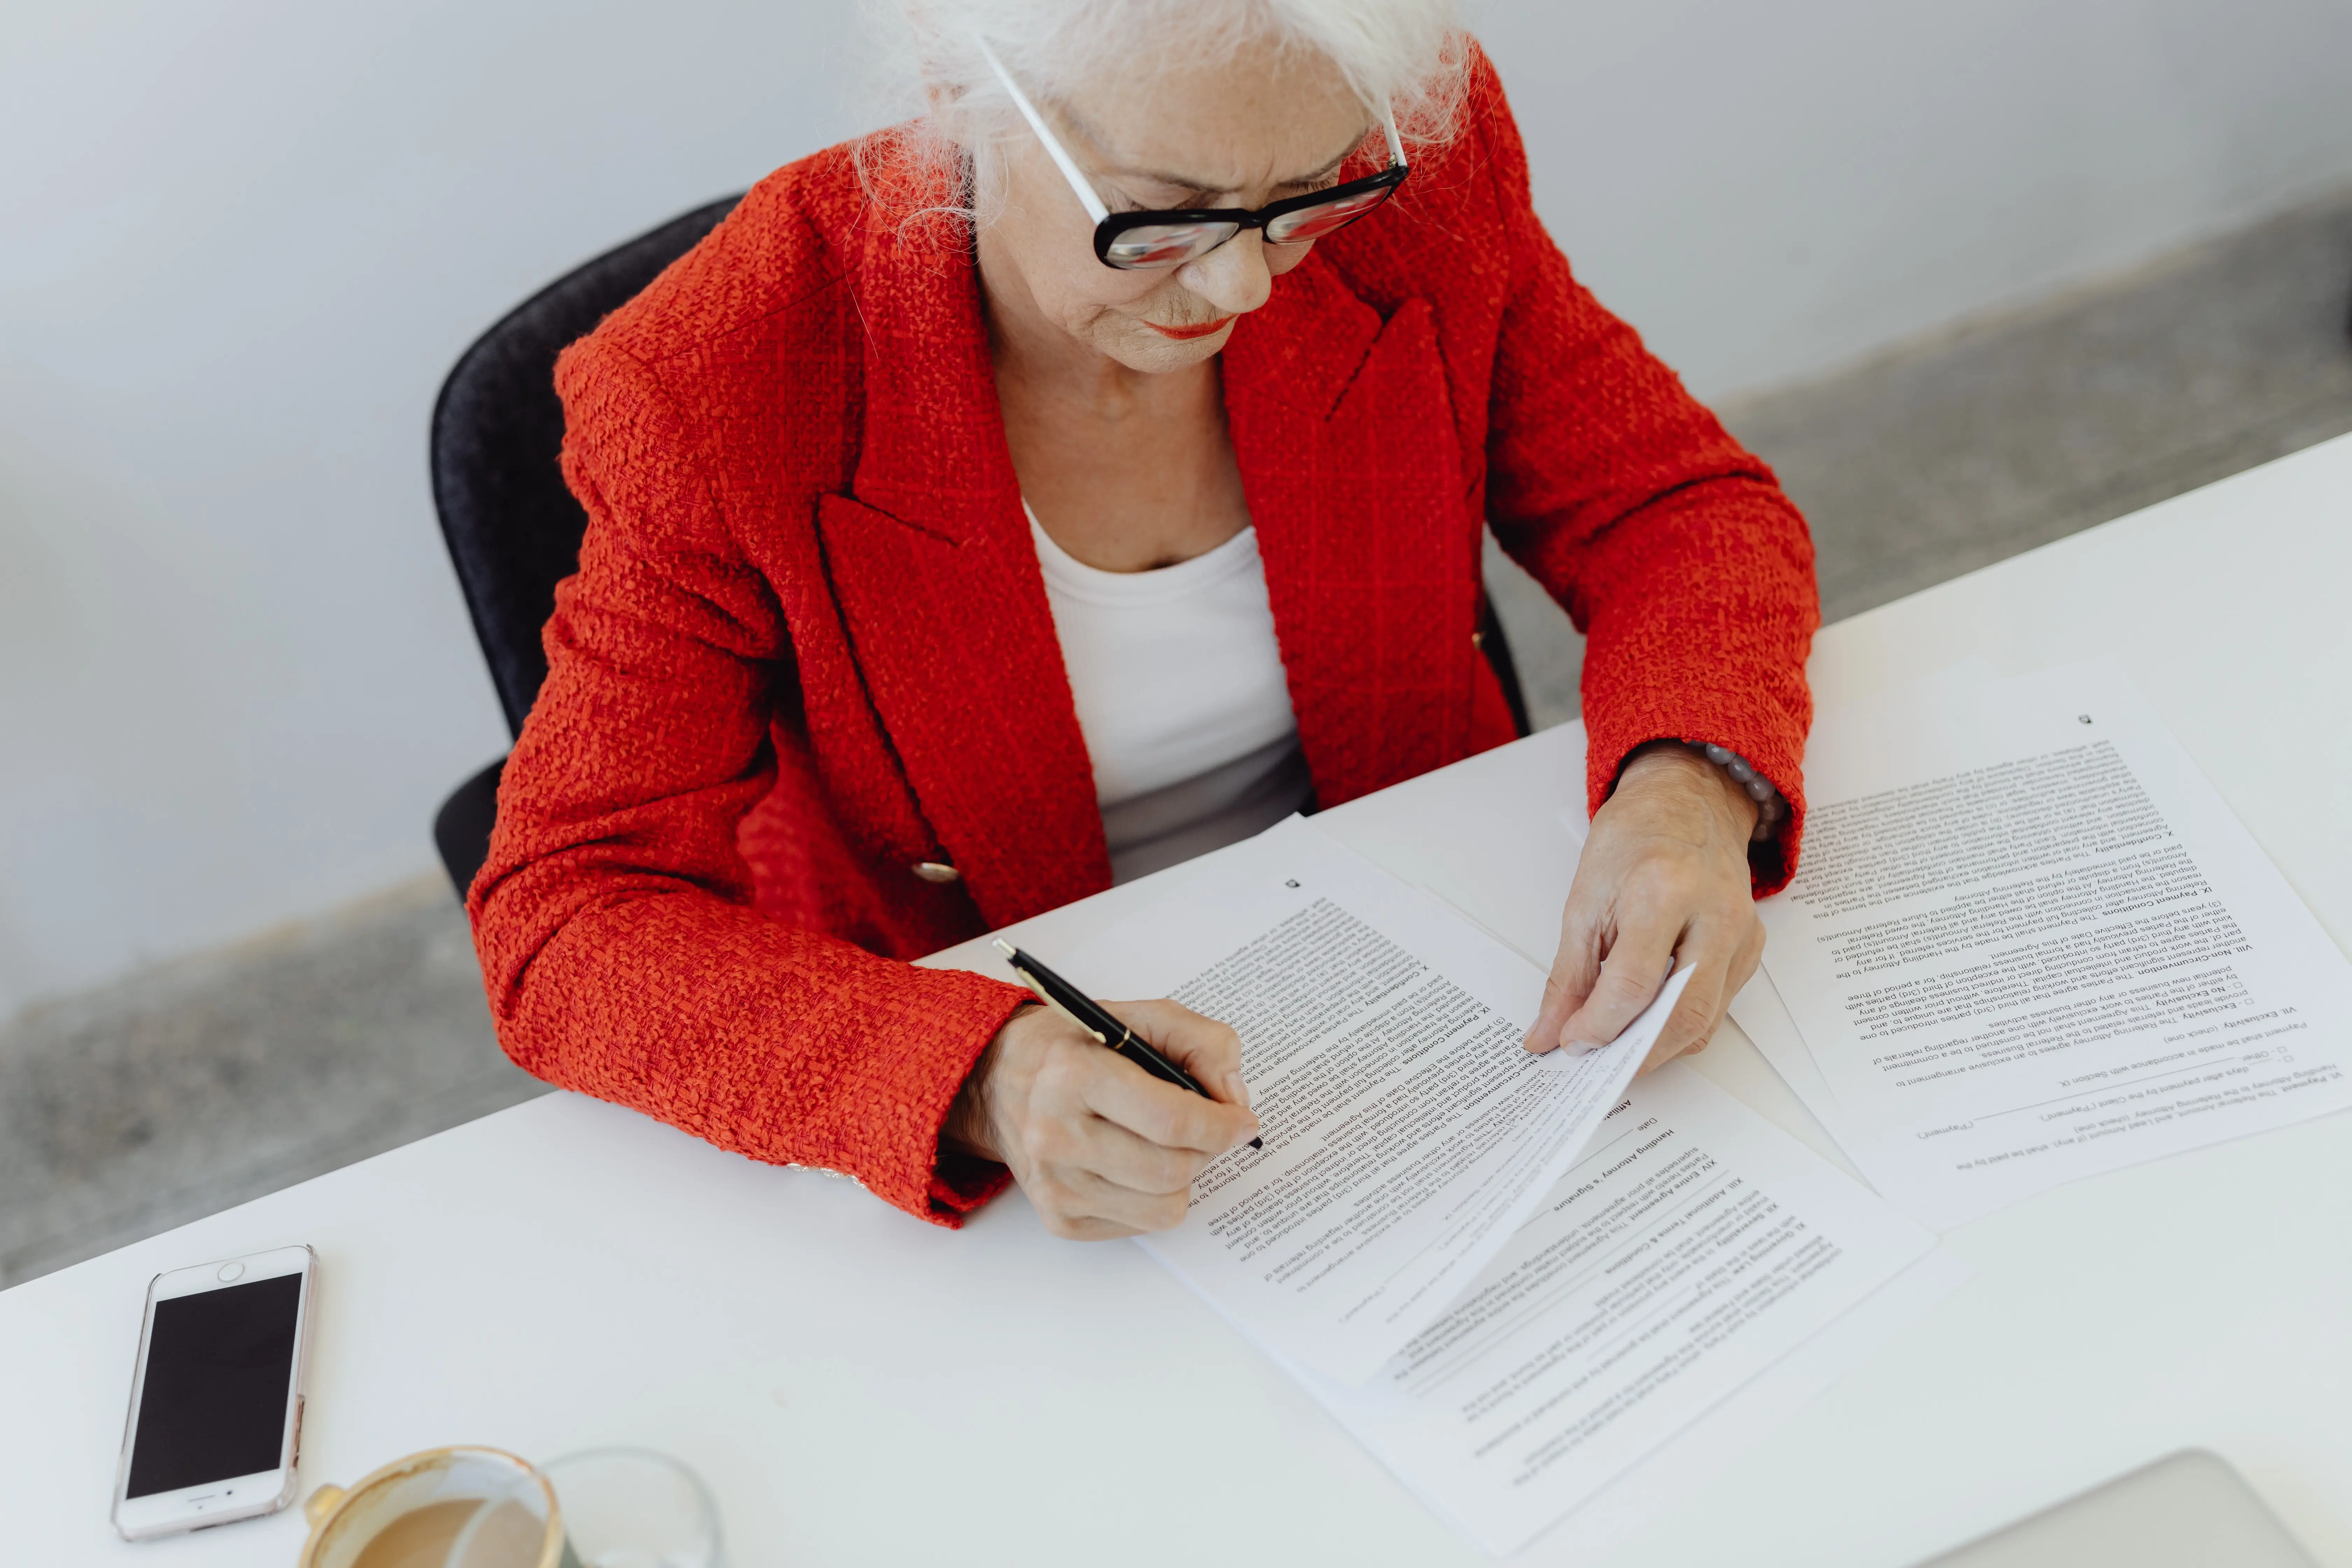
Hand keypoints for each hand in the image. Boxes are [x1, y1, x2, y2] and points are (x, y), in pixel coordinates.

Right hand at [947, 999, 1261, 1239]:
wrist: (998, 1080)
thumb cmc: (1074, 1047)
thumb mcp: (1140, 1017)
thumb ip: (1202, 1043)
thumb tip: (1235, 1099)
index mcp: (1075, 1074)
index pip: (1169, 1119)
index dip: (1221, 1125)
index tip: (1243, 1121)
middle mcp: (1056, 1134)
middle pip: (1171, 1169)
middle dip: (1206, 1150)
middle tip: (1205, 1129)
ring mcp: (1054, 1184)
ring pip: (1163, 1208)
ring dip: (1183, 1177)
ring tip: (1166, 1144)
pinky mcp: (1058, 1219)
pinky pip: (1140, 1226)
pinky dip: (1153, 1198)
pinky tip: (1135, 1164)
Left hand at [1523, 742, 1765, 1072]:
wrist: (1689, 803)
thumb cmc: (1634, 840)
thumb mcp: (1584, 900)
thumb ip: (1568, 976)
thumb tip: (1549, 1034)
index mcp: (1664, 892)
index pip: (1634, 985)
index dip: (1598, 1026)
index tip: (1570, 1042)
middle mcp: (1715, 915)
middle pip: (1681, 1014)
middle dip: (1634, 1055)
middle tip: (1596, 1067)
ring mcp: (1741, 934)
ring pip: (1705, 1020)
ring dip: (1657, 1048)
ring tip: (1616, 1051)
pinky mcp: (1752, 948)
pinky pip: (1717, 1008)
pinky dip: (1679, 1026)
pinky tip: (1649, 1023)